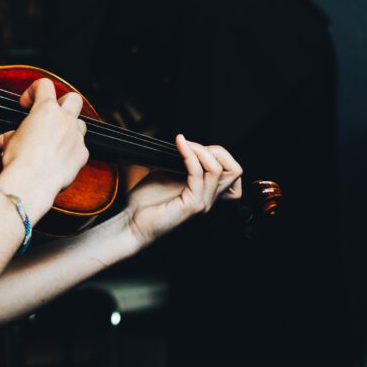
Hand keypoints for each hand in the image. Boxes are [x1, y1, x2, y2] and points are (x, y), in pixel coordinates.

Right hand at [0, 77, 89, 215]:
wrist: (31, 183)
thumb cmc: (18, 160)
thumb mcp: (9, 141)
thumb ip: (14, 134)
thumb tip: (10, 138)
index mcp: (45, 110)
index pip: (44, 85)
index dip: (33, 91)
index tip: (26, 104)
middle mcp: (65, 120)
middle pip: (73, 98)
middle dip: (63, 103)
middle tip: (51, 115)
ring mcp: (76, 136)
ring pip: (80, 124)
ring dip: (69, 128)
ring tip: (54, 140)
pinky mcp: (82, 154)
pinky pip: (79, 147)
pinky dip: (70, 151)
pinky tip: (58, 160)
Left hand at [120, 135, 243, 248]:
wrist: (132, 222)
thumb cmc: (146, 202)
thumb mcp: (167, 174)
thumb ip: (182, 163)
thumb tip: (187, 145)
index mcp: (205, 192)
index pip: (232, 171)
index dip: (217, 154)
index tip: (193, 146)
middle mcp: (208, 198)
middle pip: (234, 170)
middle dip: (215, 150)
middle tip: (191, 145)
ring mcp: (202, 203)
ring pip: (218, 170)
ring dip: (200, 150)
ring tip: (184, 144)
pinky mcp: (192, 205)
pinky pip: (198, 175)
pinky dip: (189, 156)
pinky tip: (180, 147)